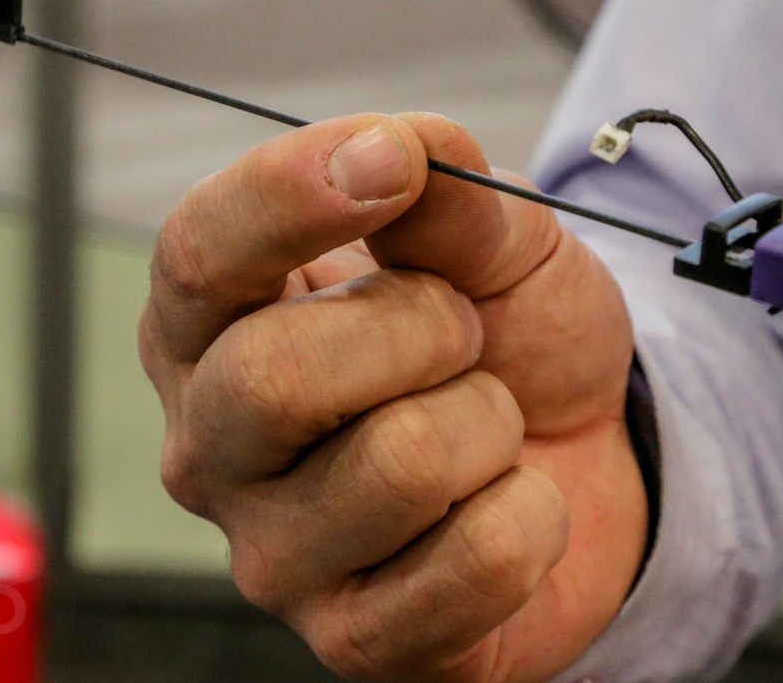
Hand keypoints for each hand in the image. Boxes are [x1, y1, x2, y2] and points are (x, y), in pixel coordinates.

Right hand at [140, 112, 646, 681]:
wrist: (588, 454)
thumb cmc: (504, 338)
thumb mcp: (492, 238)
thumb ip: (446, 192)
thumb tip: (408, 149)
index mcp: (211, 326)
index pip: (195, 254)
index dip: (290, 193)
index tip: (393, 159)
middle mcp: (212, 446)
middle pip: (272, 376)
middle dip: (420, 327)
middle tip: (463, 332)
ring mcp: (274, 555)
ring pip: (400, 463)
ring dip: (489, 422)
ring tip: (485, 424)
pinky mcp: (356, 641)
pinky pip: (476, 560)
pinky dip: (533, 514)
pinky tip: (508, 504)